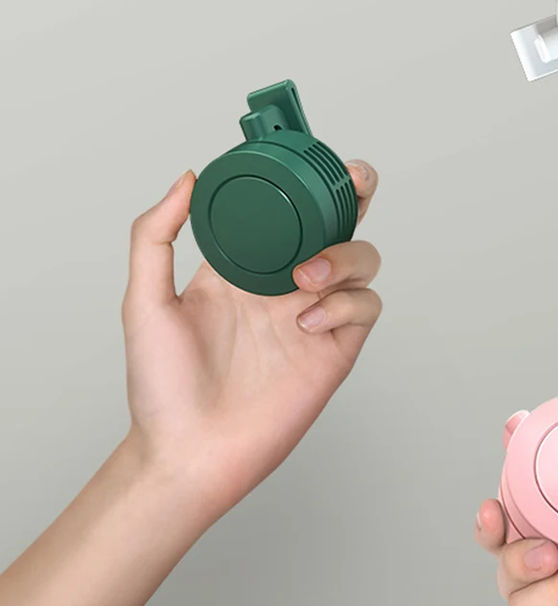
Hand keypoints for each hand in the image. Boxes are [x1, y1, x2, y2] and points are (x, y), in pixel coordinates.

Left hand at [121, 160, 381, 522]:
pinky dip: (346, 305)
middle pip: (338, 223)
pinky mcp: (335, 350)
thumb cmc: (162, 387)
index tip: (306, 153)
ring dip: (346, 254)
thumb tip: (186, 177)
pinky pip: (365, 308)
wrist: (189, 452)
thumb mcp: (145, 301)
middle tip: (354, 181)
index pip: (285, 207)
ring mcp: (314, 315)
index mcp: (245, 266)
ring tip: (308, 277)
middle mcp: (284, 285)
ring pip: (362, 259)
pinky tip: (307, 322)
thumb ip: (156, 235)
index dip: (304, 177)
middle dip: (353, 194)